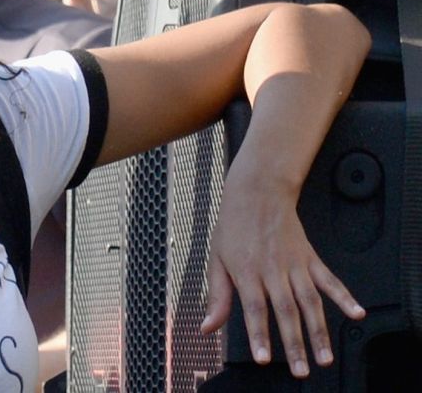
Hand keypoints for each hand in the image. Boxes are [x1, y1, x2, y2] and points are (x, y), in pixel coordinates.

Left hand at [199, 169, 364, 378]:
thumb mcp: (216, 259)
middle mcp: (273, 270)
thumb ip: (216, 297)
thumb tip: (207, 328)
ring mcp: (294, 265)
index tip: (264, 358)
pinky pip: (330, 280)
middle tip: (302, 370)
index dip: (259, 335)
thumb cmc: (233, 226)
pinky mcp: (310, 258)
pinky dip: (345, 297)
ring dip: (319, 331)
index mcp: (247, 271)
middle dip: (295, 343)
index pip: (254, 309)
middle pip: (286, 311)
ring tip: (325, 357)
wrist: (257, 193)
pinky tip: (356, 314)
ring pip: (310, 302)